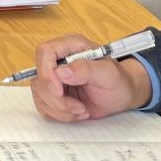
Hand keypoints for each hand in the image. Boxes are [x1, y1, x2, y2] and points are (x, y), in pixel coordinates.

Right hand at [27, 33, 151, 124]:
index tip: (59, 91)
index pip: (45, 52)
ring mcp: (54, 77)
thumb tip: (61, 71)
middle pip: (39, 77)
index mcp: (71, 46)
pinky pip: (43, 106)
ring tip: (81, 110)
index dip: (47, 73)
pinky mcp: (52, 93)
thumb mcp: (109, 74)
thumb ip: (86, 69)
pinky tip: (76, 112)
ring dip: (60, 109)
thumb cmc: (119, 81)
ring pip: (39, 94)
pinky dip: (59, 115)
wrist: (122, 95)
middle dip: (57, 99)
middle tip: (79, 108)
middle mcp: (59, 59)